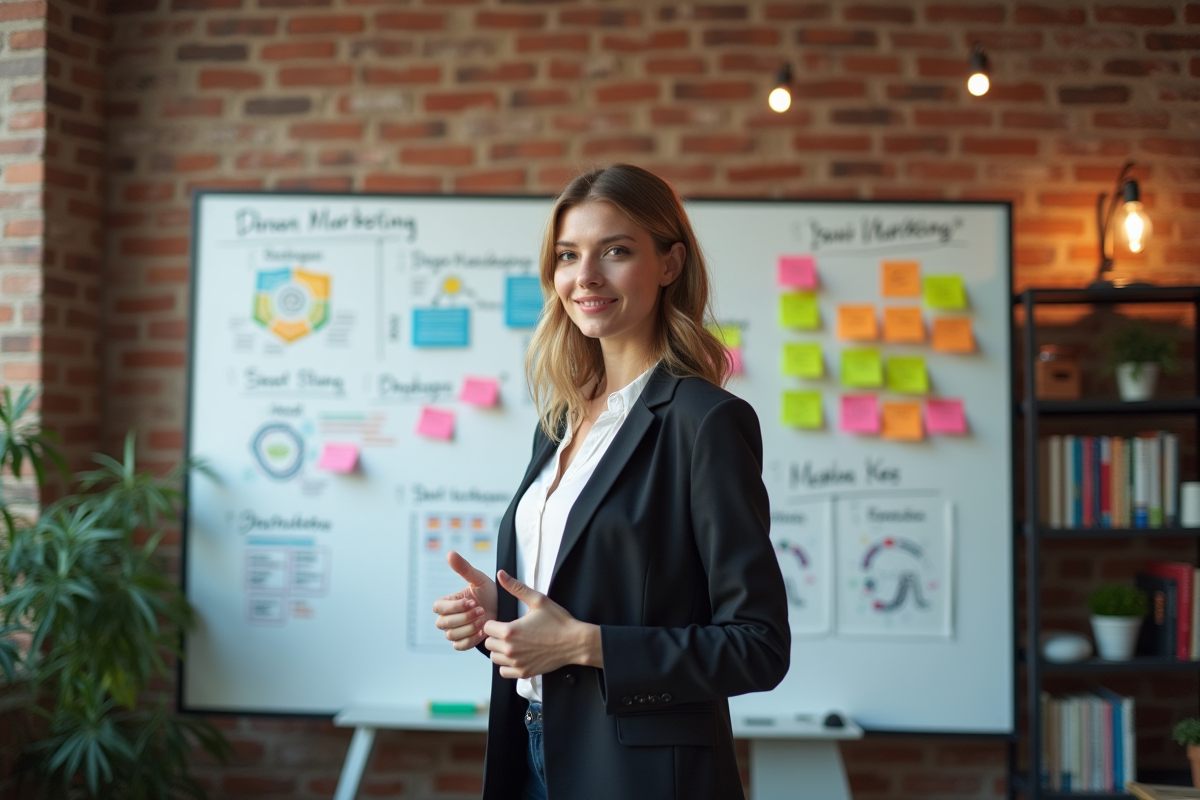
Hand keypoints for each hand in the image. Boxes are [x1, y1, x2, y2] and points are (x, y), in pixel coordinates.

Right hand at [432, 551, 497, 650]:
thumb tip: (450, 553)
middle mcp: (447, 618)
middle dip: (464, 617)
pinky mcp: (463, 642)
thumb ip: (464, 568)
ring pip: (452, 635)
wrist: (504, 610)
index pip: (438, 608)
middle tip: (481, 610)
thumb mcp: (478, 579)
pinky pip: (460, 645)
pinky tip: (483, 630)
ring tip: (484, 619)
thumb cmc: (490, 593)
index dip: (454, 607)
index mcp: (448, 602)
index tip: (472, 602)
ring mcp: (454, 631)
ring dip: (469, 627)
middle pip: (443, 623)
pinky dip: (471, 639)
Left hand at [483, 570, 602, 678]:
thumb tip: (501, 575)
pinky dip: (507, 665)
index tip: (503, 622)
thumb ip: (516, 588)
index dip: (494, 622)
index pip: (487, 627)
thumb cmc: (559, 622)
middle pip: (488, 643)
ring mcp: (517, 663)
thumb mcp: (538, 600)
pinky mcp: (524, 672)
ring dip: (500, 651)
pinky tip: (516, 655)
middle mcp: (510, 649)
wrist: (575, 642)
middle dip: (496, 636)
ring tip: (513, 643)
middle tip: (510, 631)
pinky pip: (504, 671)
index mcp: (510, 631)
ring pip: (494, 658)